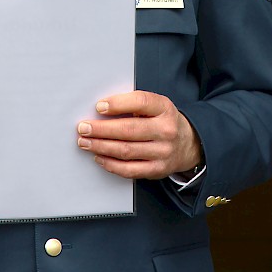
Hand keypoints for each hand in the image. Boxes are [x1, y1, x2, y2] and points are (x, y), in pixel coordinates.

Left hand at [77, 91, 201, 180]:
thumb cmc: (163, 121)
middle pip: (129, 130)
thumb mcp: (156, 106)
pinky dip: (110, 164)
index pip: (141, 102)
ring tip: (85, 142)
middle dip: (101, 129)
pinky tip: (99, 157)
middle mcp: (166, 130)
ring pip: (126, 150)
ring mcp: (163, 152)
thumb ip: (134, 105)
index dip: (118, 104)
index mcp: (165, 108)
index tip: (99, 106)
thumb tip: (101, 109)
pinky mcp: (157, 169)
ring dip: (101, 146)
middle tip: (83, 128)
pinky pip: (129, 169)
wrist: (189, 144)